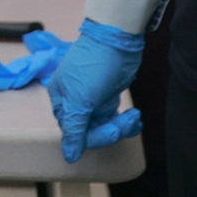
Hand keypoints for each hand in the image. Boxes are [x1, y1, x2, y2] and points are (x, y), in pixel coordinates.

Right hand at [44, 20, 146, 159]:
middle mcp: (75, 102)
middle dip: (111, 130)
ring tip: (134, 117)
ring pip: (105, 127)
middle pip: (91, 131)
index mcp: (62, 102)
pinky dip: (126, 122)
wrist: (117, 40)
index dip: (95, 136)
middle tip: (127, 120)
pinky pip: (114, 119)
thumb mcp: (80, 100)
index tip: (113, 131)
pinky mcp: (108, 96)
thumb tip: (68, 157)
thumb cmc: (93, 67)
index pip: (75, 133)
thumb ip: (74, 130)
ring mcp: (93, 99)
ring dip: (122, 127)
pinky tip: (135, 117)